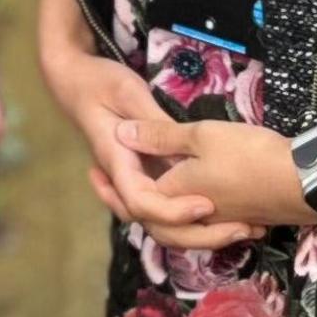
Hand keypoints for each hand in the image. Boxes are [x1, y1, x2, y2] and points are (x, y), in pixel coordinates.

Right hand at [32, 0, 250, 246]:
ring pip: (161, 222)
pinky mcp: (144, 174)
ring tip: (242, 228)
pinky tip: (227, 215)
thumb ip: (153, 123)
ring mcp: (133, 179)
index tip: (206, 204)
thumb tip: (178, 152)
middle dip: (197, 235)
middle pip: (155, 224)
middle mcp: (124, 178)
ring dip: (200, 232)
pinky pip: (166, 204)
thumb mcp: (127, 92)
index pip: (141, 201)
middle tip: (240, 229)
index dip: (173, 210)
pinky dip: (194, 216)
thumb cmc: (97, 82)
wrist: (73, 82)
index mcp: (117, 160)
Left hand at [122, 113, 316, 237]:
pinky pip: (208, 222)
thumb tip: (120, 133)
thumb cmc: (250, 155)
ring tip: (151, 191)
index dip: (112, 189)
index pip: (135, 202)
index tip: (94, 173)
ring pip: (183, 226)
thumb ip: (159, 136)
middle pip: (156, 223)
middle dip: (133, 208)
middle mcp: (196, 217)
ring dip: (162, 212)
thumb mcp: (201, 135)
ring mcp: (222, 221)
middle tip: (112, 190)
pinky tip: (196, 195)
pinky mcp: (244, 218)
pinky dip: (192, 212)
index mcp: (176, 197)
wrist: (306, 181)